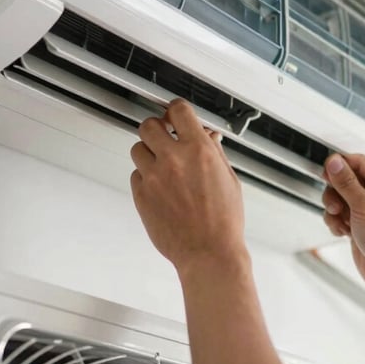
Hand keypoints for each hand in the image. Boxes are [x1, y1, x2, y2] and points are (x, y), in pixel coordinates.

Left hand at [130, 100, 246, 272]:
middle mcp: (174, 159)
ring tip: (162, 166)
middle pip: (149, 125)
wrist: (209, 253)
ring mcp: (154, 177)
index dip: (175, 110)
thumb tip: (209, 136)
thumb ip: (214, 153)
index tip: (174, 114)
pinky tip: (161, 188)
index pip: (178, 110)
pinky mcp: (141, 195)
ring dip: (149, 153)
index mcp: (199, 150)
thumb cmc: (223, 222)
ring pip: (137, 149)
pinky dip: (145, 177)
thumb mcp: (229, 180)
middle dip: (157, 129)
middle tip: (164, 138)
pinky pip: (136, 175)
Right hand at [322, 154, 364, 290]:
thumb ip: (346, 182)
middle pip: (345, 179)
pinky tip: (343, 231)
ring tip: (341, 221)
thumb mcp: (363, 206)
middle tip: (336, 205)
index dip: (340, 166)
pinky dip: (336, 222)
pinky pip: (339, 214)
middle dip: (335, 193)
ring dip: (334, 209)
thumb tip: (335, 162)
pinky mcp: (359, 222)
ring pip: (339, 197)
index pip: (358, 162)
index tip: (326, 172)